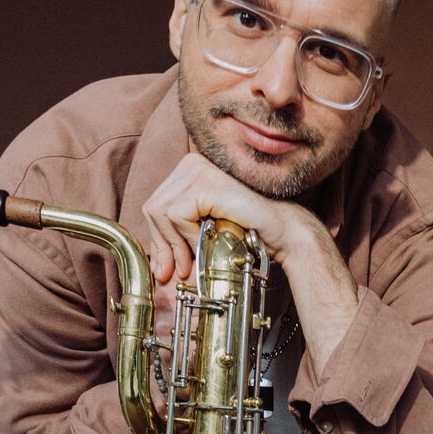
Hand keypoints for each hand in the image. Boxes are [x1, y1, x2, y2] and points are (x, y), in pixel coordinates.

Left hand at [141, 153, 357, 373]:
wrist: (280, 230)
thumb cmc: (247, 230)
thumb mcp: (204, 233)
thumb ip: (179, 237)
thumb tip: (157, 263)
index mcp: (188, 171)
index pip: (155, 205)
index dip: (158, 239)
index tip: (166, 267)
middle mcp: (190, 163)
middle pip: (152, 207)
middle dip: (162, 245)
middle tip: (176, 270)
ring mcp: (198, 169)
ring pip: (160, 211)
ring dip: (173, 244)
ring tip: (189, 263)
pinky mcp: (205, 183)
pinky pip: (176, 214)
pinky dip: (186, 236)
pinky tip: (204, 244)